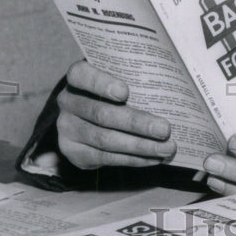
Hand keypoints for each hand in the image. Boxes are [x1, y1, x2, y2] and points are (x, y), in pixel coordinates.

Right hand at [56, 61, 175, 169]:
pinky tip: (153, 158)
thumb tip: (167, 92)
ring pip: (105, 140)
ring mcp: (67, 129)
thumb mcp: (117, 75)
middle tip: (164, 129)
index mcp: (76, 76)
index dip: (102, 84)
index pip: (82, 75)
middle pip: (101, 114)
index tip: (125, 92)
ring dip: (140, 146)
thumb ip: (131, 78)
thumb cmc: (111, 88)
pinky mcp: (74, 152)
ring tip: (166, 148)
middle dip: (136, 123)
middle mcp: (67, 102)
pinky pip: (105, 158)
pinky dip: (133, 159)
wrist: (86, 114)